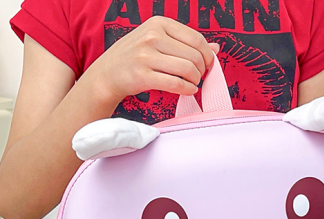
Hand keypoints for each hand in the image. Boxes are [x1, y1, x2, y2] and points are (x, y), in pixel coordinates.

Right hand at [85, 16, 219, 102]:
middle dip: (201, 70)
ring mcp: (146, 56)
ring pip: (187, 69)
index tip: (207, 65)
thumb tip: (216, 49)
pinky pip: (175, 84)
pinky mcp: (142, 76)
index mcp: (158, 23)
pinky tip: (188, 90)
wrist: (107, 74)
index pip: (196, 39)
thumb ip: (186, 43)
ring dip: (195, 80)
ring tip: (192, 84)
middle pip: (194, 56)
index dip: (207, 55)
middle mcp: (152, 36)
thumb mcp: (158, 41)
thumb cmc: (135, 57)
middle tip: (198, 77)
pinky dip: (187, 89)